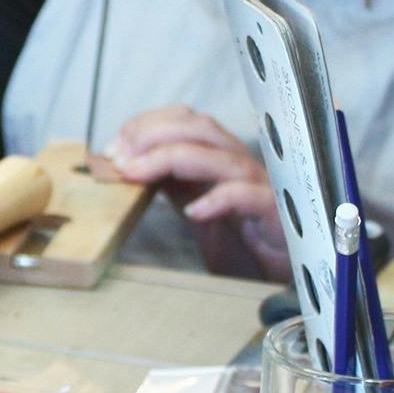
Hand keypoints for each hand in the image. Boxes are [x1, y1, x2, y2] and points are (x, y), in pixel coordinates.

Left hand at [105, 107, 290, 280]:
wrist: (279, 272)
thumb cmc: (238, 237)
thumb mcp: (193, 204)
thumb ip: (169, 182)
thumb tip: (126, 165)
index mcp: (219, 155)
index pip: (185, 120)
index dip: (147, 125)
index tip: (114, 147)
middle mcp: (238, 162)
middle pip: (200, 128)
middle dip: (153, 135)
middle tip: (119, 158)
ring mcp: (258, 185)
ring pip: (218, 157)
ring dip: (170, 158)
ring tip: (137, 174)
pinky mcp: (273, 212)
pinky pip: (247, 196)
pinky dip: (218, 199)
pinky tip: (193, 212)